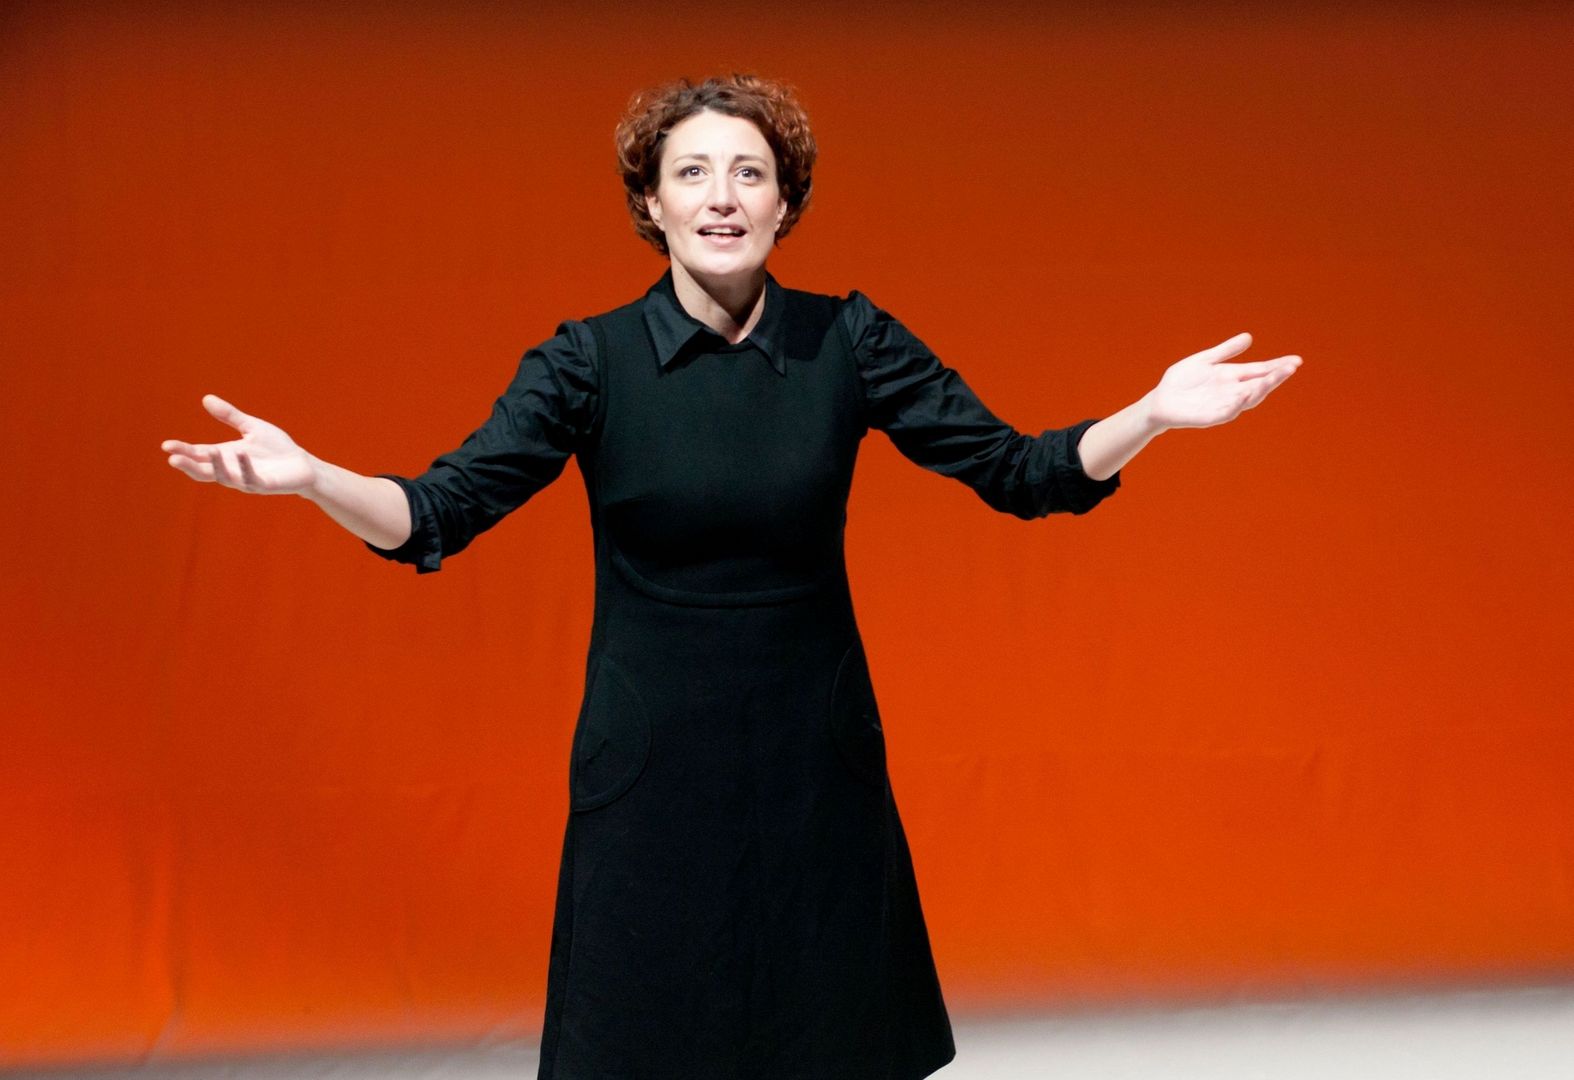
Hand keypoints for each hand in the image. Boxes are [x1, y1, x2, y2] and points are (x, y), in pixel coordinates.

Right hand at [161, 395, 315, 493]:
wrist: (302, 464)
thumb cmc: (276, 448)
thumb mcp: (251, 427)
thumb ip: (229, 416)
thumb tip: (206, 398)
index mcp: (226, 456)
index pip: (199, 454)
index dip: (183, 451)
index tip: (166, 445)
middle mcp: (232, 470)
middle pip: (204, 471)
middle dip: (189, 465)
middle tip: (173, 459)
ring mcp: (246, 479)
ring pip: (225, 477)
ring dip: (216, 466)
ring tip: (209, 451)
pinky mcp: (264, 485)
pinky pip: (251, 479)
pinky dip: (244, 468)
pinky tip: (240, 454)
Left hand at [1144, 333, 1301, 430]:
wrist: (1159, 401)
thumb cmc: (1182, 381)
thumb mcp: (1205, 360)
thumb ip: (1225, 351)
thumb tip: (1249, 337)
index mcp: (1232, 377)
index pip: (1260, 371)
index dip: (1278, 366)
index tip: (1296, 360)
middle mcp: (1232, 392)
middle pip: (1259, 384)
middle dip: (1275, 376)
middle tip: (1292, 367)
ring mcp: (1223, 405)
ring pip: (1248, 399)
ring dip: (1262, 389)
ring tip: (1275, 377)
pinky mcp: (1210, 417)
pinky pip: (1227, 412)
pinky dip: (1237, 404)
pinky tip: (1245, 395)